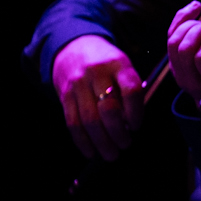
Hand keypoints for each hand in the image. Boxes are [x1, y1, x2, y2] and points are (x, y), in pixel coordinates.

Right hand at [52, 35, 144, 159]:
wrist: (72, 46)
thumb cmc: (106, 63)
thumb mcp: (122, 66)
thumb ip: (130, 90)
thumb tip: (133, 124)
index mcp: (118, 64)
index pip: (131, 90)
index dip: (136, 112)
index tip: (137, 127)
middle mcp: (96, 73)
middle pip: (108, 109)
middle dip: (118, 133)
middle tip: (126, 145)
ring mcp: (78, 84)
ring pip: (89, 120)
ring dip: (102, 142)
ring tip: (111, 154)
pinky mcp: (64, 95)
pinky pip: (72, 122)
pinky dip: (82, 141)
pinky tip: (91, 152)